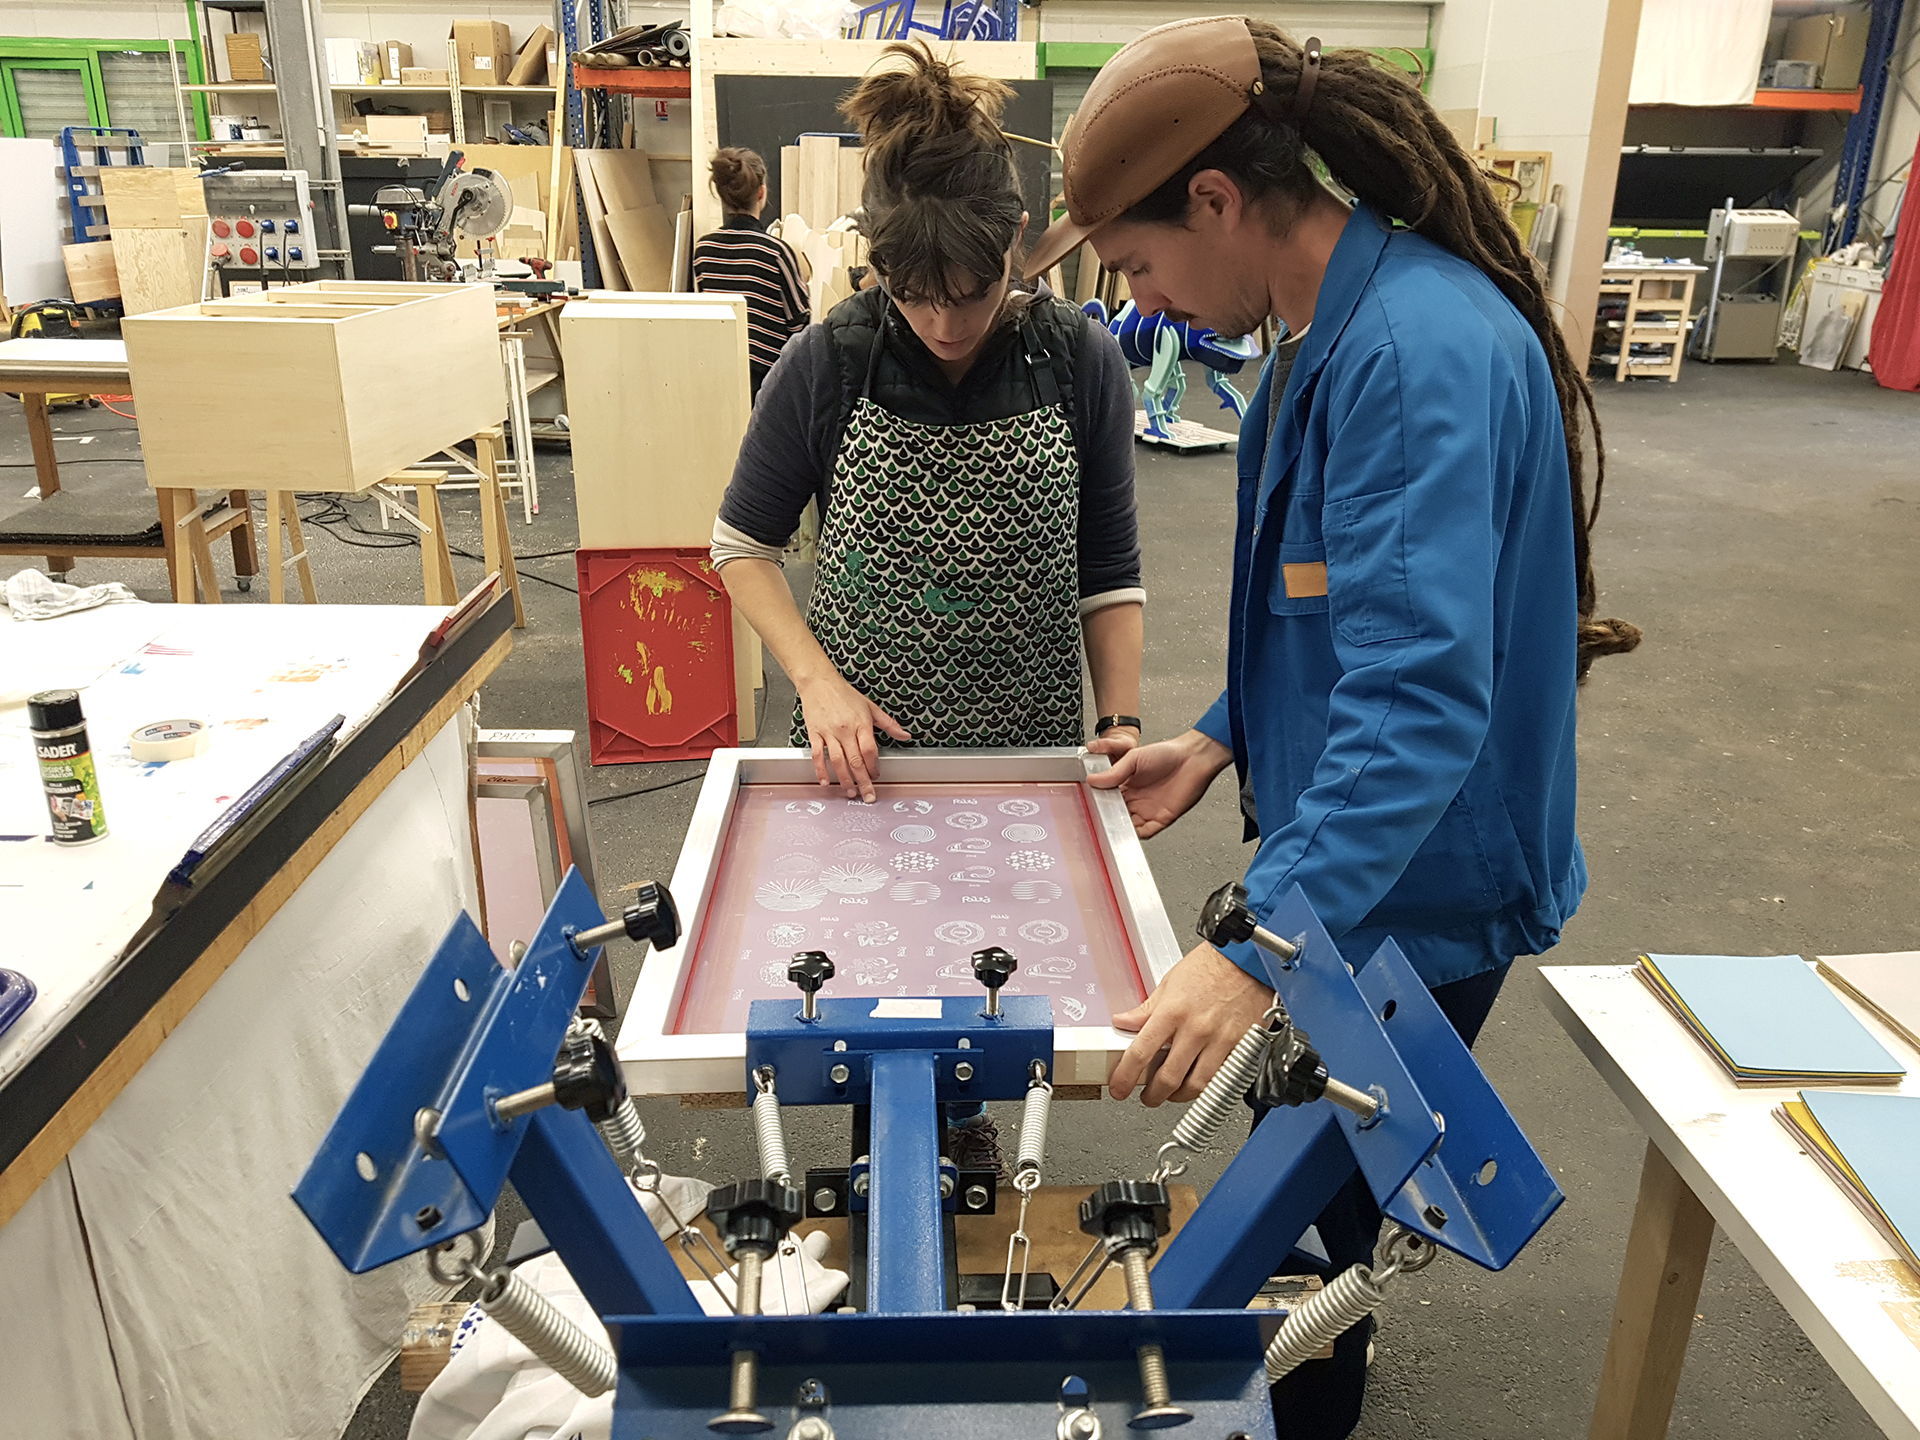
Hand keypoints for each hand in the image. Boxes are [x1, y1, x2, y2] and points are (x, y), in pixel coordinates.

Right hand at [796, 671, 910, 801]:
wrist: (820, 682)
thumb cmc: (844, 694)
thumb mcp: (870, 707)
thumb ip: (889, 724)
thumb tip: (905, 735)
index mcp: (861, 723)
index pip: (870, 750)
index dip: (874, 767)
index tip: (877, 776)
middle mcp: (845, 730)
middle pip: (855, 760)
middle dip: (863, 781)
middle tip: (867, 795)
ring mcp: (829, 733)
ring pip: (837, 761)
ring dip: (844, 779)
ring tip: (850, 792)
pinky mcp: (815, 733)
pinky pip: (817, 755)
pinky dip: (821, 770)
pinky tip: (825, 781)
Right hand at [1085, 729, 1231, 838]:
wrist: (1194, 759)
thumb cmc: (1168, 753)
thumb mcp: (1134, 758)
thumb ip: (1114, 771)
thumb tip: (1093, 780)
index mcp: (1128, 783)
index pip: (1108, 796)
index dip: (1099, 800)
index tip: (1088, 801)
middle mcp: (1137, 798)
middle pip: (1116, 812)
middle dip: (1106, 816)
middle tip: (1096, 816)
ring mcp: (1149, 809)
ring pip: (1128, 825)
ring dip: (1119, 827)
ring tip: (1109, 825)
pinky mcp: (1161, 819)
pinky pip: (1145, 832)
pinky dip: (1135, 835)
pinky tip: (1127, 831)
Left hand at [1109, 942, 1273, 1105]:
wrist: (1250, 960)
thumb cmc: (1213, 966)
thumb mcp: (1170, 983)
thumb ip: (1145, 1009)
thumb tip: (1123, 1022)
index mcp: (1172, 1011)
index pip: (1140, 1053)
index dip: (1125, 1077)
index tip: (1119, 1088)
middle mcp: (1196, 1029)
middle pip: (1168, 1078)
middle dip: (1152, 1095)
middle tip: (1147, 1096)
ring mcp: (1220, 1041)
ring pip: (1196, 1086)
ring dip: (1179, 1097)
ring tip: (1172, 1093)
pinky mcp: (1241, 1048)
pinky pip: (1222, 1079)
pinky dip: (1208, 1087)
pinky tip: (1199, 1082)